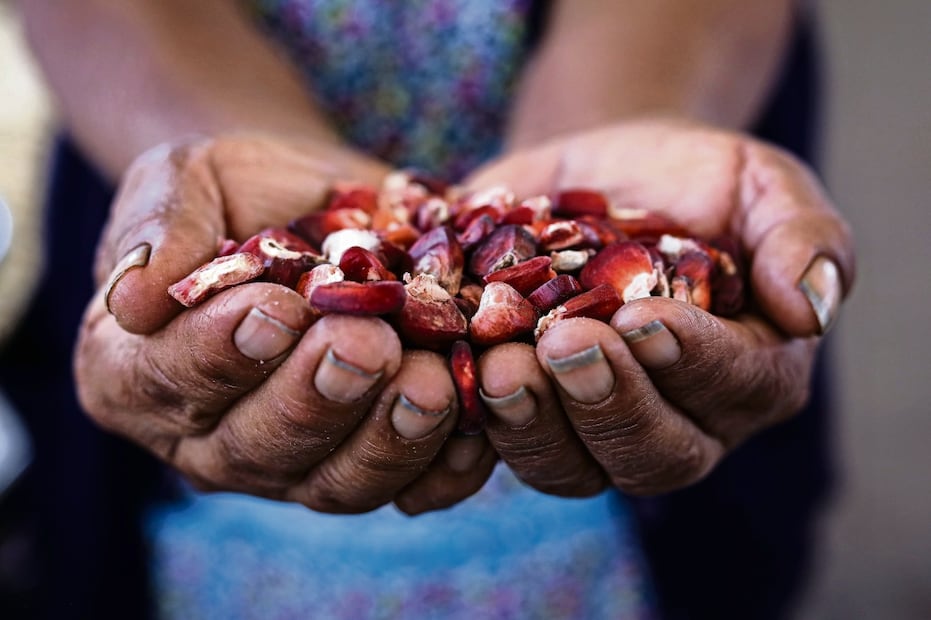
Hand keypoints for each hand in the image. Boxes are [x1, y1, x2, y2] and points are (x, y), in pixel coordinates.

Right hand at [76, 135, 496, 512]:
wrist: (322, 206)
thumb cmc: (241, 192)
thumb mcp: (188, 176)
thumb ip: (159, 222)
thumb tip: (134, 296)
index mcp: (139, 371)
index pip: (167, 378)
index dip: (219, 352)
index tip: (274, 308)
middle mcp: (212, 437)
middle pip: (257, 447)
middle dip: (316, 398)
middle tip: (366, 346)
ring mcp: (298, 462)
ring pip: (337, 484)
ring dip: (388, 438)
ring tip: (431, 381)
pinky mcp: (373, 462)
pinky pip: (414, 488)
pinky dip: (448, 462)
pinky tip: (479, 415)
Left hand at [465, 118, 854, 495]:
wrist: (599, 179)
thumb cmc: (690, 181)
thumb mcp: (759, 184)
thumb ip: (801, 238)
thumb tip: (814, 310)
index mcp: (746, 373)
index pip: (732, 388)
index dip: (689, 362)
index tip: (642, 316)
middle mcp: (676, 419)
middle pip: (651, 452)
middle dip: (606, 403)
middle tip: (561, 343)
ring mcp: (592, 429)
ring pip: (570, 467)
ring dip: (533, 426)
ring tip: (498, 368)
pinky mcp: (525, 416)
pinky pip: (496, 452)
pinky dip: (470, 429)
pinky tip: (444, 385)